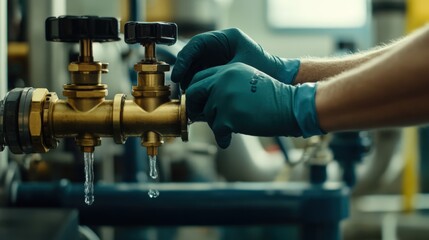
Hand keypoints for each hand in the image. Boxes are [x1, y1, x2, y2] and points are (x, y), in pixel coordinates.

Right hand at [172, 28, 299, 89]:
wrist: (280, 78)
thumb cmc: (264, 70)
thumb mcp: (240, 69)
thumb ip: (217, 75)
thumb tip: (194, 87)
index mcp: (226, 38)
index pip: (198, 44)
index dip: (185, 59)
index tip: (178, 75)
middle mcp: (220, 46)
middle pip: (194, 57)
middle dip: (186, 73)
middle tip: (182, 89)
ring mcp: (219, 58)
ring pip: (197, 68)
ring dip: (191, 81)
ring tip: (189, 96)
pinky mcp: (220, 69)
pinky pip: (204, 77)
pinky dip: (199, 87)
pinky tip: (198, 97)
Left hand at [186, 63, 323, 147]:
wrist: (291, 106)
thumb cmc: (273, 97)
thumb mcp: (247, 81)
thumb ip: (225, 86)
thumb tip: (203, 103)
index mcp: (228, 70)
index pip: (199, 77)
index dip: (195, 91)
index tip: (196, 102)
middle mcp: (223, 80)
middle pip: (193, 92)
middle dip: (193, 106)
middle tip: (198, 116)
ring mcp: (224, 97)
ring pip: (207, 115)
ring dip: (216, 124)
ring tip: (231, 127)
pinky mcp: (228, 116)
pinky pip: (216, 131)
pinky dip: (222, 138)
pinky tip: (227, 140)